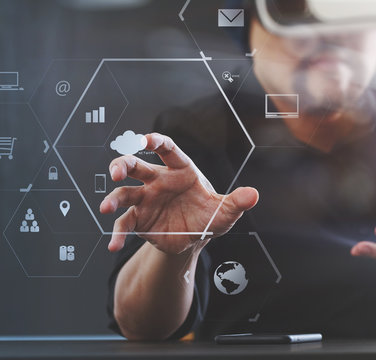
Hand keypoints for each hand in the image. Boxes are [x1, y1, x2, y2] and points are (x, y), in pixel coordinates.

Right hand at [100, 133, 258, 253]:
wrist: (195, 238)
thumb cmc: (208, 216)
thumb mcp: (225, 211)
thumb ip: (236, 202)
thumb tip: (253, 195)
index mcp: (180, 171)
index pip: (167, 150)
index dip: (156, 142)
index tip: (146, 140)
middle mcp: (158, 181)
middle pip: (136, 166)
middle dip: (124, 165)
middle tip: (117, 172)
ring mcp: (146, 199)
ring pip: (124, 193)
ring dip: (113, 198)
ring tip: (107, 208)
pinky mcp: (139, 219)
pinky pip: (125, 224)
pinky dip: (117, 234)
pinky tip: (114, 246)